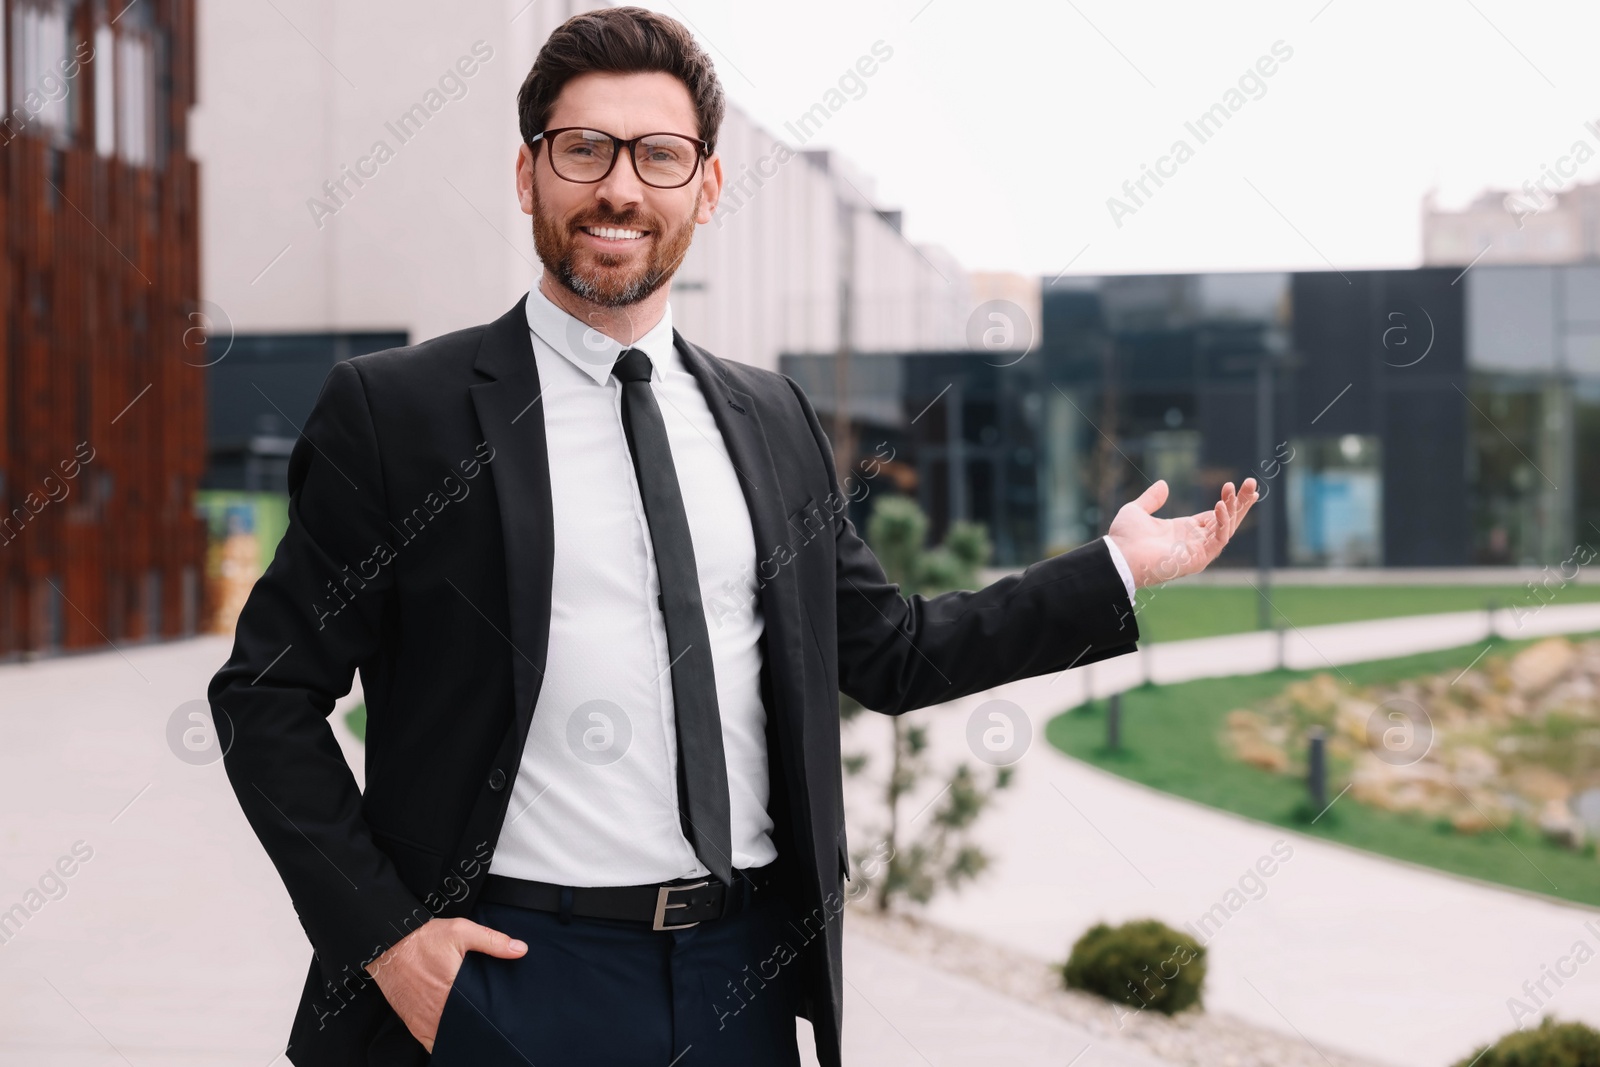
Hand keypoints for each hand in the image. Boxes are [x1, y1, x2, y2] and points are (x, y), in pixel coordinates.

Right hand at [363, 917, 527, 1051]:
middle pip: (465, 1029)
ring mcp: (424, 1021)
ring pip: (449, 1039)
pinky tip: (454, 1032)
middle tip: (489, 1021)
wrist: (386, 944)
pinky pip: (432, 1043)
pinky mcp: (414, 1024)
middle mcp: (438, 1011)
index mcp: (453, 990)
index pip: (479, 1016)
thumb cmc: (422, 939)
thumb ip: (492, 941)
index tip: (501, 1018)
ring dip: (461, 1035)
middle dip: (478, 1027)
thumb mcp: (460, 931)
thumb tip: (520, 949)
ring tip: (474, 1026)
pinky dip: (443, 1040)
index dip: (492, 1020)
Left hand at [1107, 478, 1257, 589]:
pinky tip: (1220, 506)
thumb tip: (1163, 484)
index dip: (1229, 501)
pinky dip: (1221, 523)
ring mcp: (1198, 551)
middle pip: (1227, 520)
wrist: (1119, 557)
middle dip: (1240, 503)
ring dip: (1233, 508)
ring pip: (1226, 528)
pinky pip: (1218, 540)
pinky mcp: (1198, 559)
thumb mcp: (1137, 511)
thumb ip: (1152, 499)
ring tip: (1235, 488)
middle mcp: (1195, 541)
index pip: (1215, 515)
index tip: (1237, 485)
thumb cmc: (1124, 539)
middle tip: (1253, 483)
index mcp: (1184, 530)